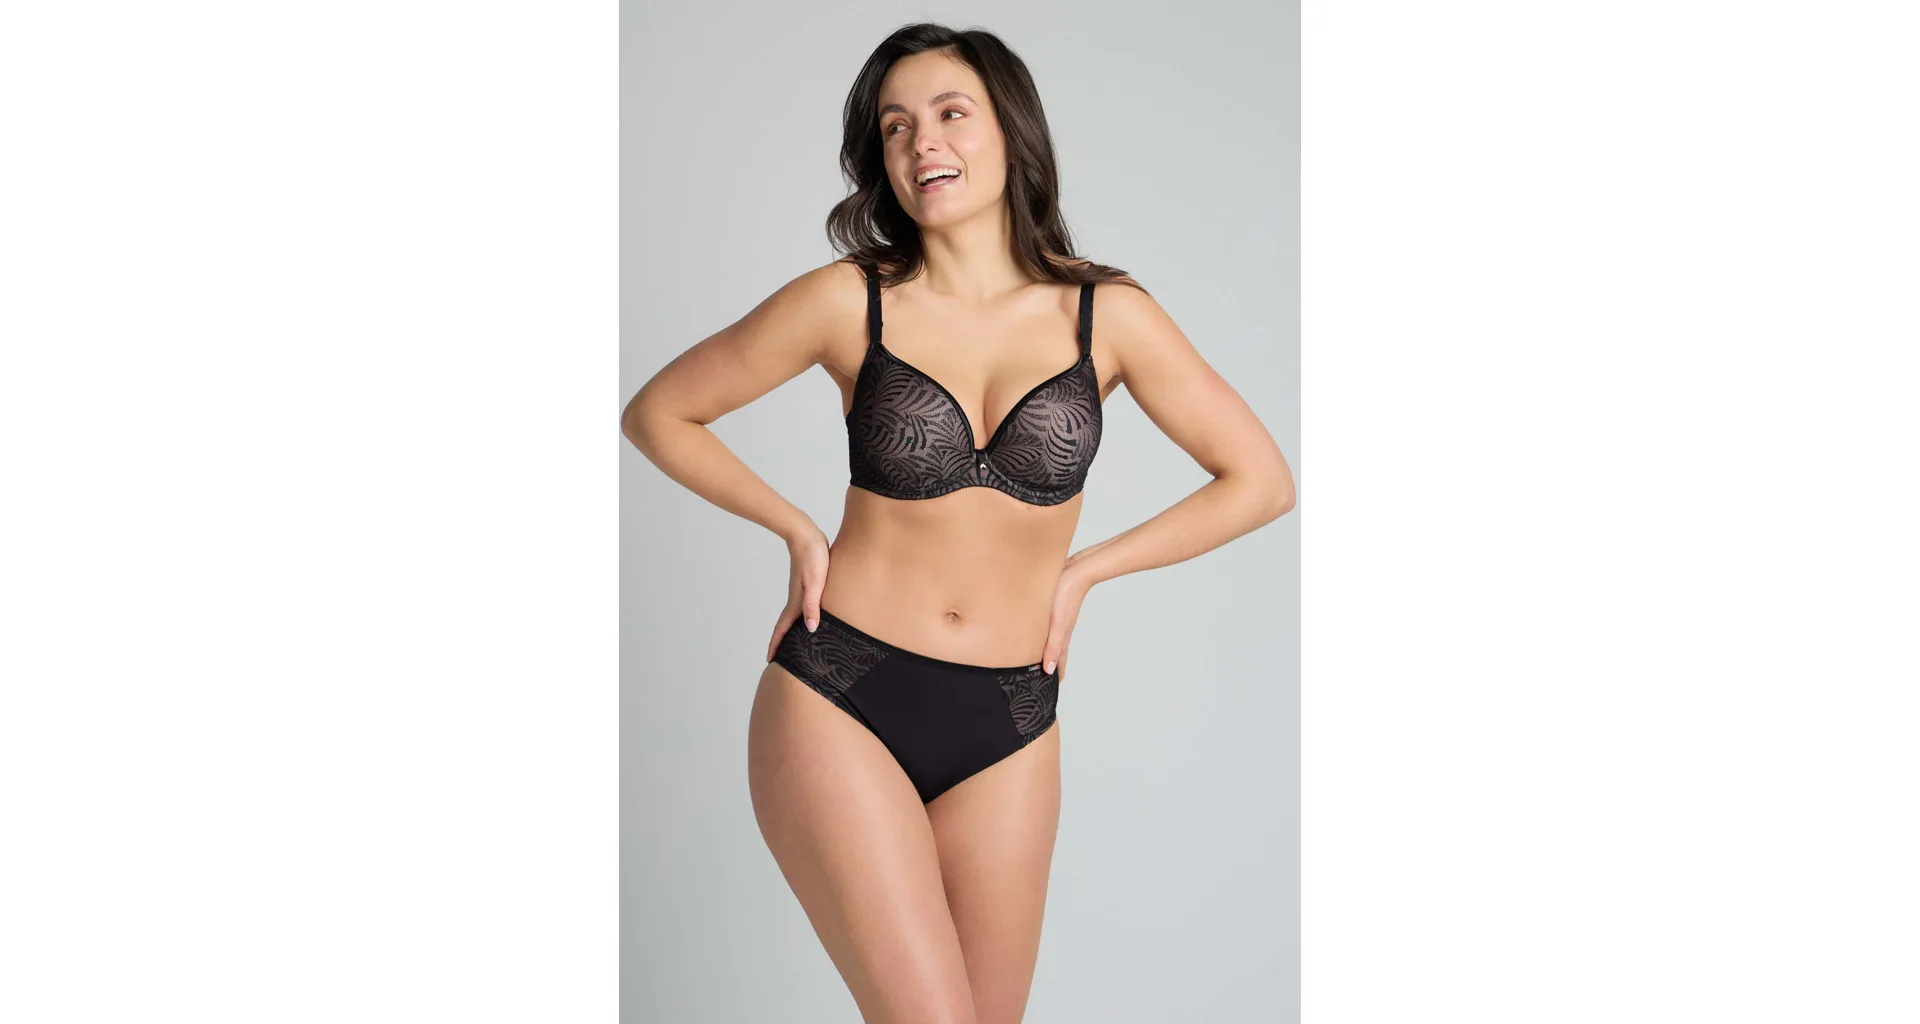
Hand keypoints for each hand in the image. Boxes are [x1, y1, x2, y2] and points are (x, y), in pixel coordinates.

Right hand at [766, 526, 830, 661]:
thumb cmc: (813, 557)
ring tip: (792, 643)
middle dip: (781, 642)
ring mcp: (800, 591)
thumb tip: (811, 629)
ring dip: (790, 631)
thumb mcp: (815, 583)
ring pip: (794, 617)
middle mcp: (796, 599)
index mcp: (797, 602)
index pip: (784, 628)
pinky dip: (800, 617)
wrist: (806, 535)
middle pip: (786, 626)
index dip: (777, 645)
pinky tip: (807, 617)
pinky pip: (801, 607)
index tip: (770, 660)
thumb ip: (812, 605)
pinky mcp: (806, 584)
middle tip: (779, 658)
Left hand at [1038, 563, 1093, 682]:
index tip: (1049, 690)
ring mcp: (1058, 619)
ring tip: (1035, 658)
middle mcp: (1060, 630)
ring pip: (1051, 640)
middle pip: (1055, 653)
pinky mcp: (1054, 607)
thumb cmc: (1066, 596)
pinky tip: (1036, 630)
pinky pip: (1047, 627)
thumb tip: (1049, 670)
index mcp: (1062, 637)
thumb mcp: (1057, 625)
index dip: (1055, 676)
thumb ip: (1053, 647)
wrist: (1076, 571)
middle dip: (1048, 666)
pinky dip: (1042, 635)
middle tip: (1038, 678)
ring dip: (1044, 650)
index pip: (1059, 662)